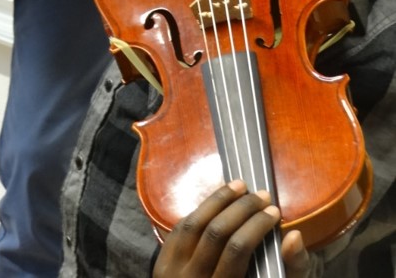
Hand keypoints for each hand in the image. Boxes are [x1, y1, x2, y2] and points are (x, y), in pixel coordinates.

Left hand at [153, 181, 309, 277]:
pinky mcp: (163, 263)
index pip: (237, 250)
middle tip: (262, 195)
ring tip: (240, 186)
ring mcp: (173, 272)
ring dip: (218, 200)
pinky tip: (217, 202)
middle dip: (242, 208)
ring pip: (194, 225)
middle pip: (215, 233)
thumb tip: (293, 235)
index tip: (274, 211)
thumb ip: (291, 269)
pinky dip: (200, 211)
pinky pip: (179, 230)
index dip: (256, 225)